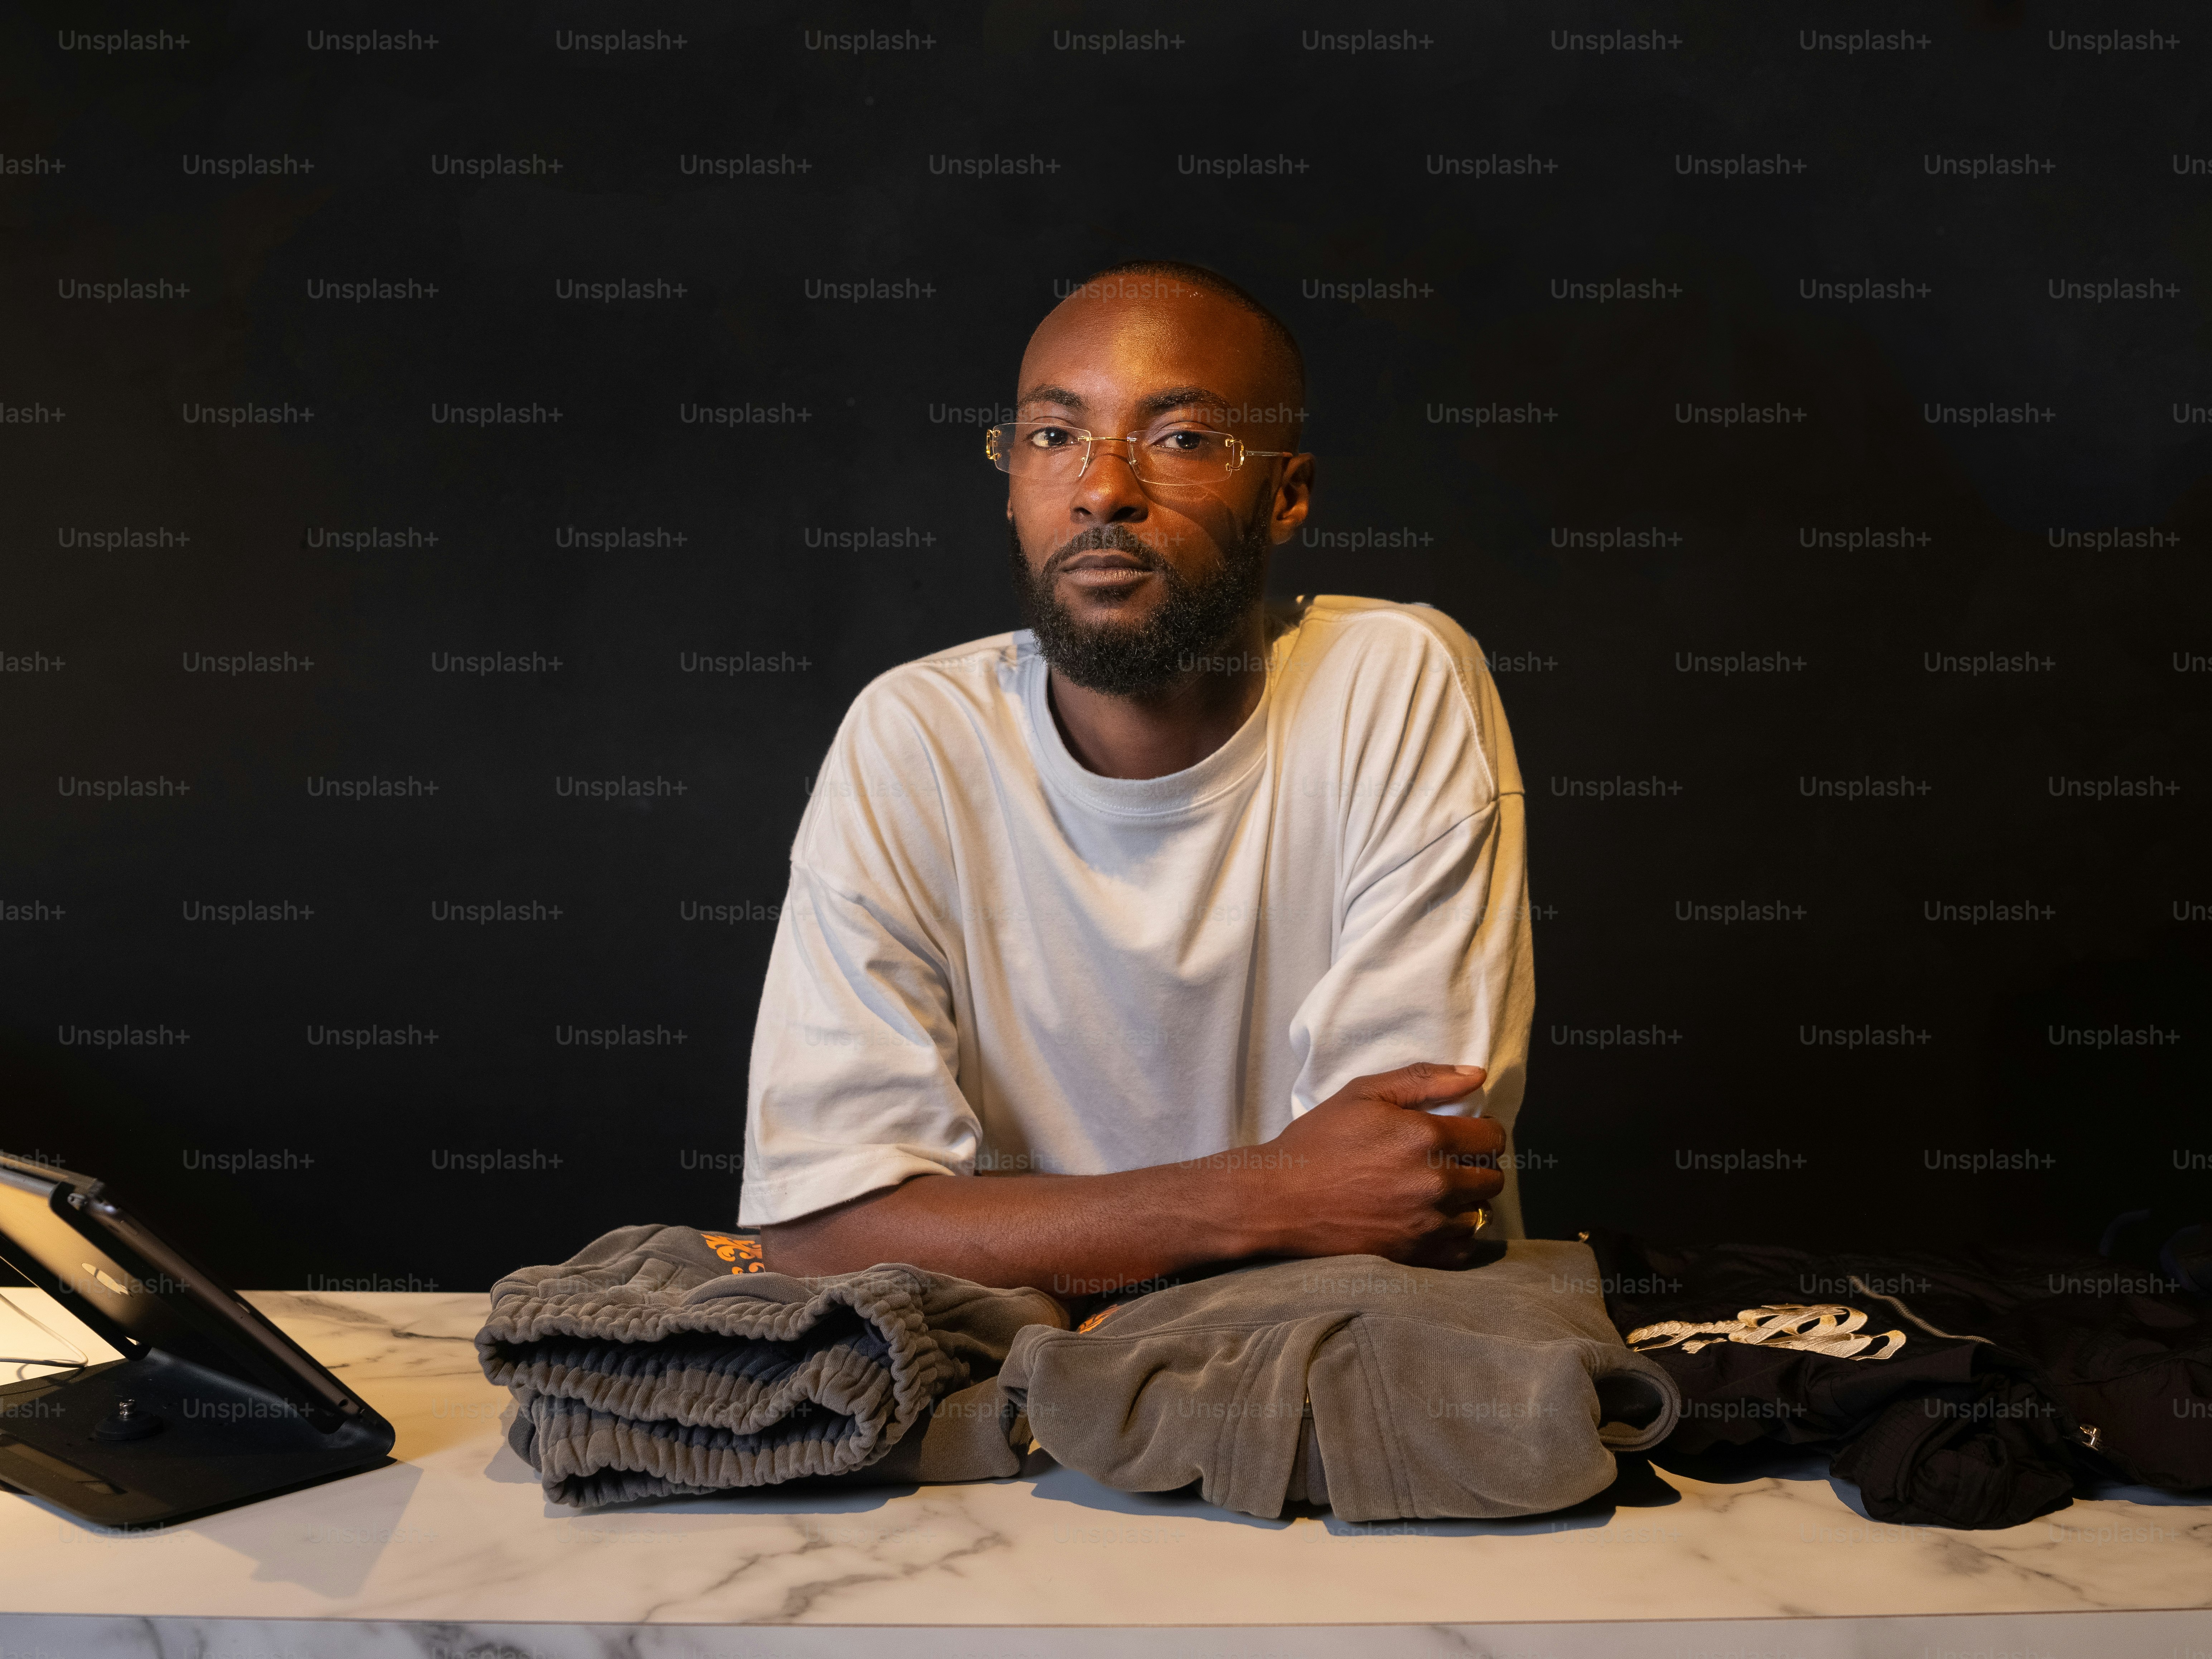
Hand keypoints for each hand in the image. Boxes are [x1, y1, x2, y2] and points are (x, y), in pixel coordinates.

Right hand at [1247, 1062, 1504, 1266]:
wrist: (1280, 1199)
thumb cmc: (1319, 1140)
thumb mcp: (1364, 1093)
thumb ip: (1424, 1079)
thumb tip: (1478, 1075)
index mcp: (1426, 1137)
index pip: (1491, 1137)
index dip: (1484, 1131)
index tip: (1468, 1133)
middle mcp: (1435, 1182)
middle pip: (1493, 1177)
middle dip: (1479, 1165)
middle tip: (1453, 1160)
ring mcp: (1427, 1223)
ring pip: (1480, 1212)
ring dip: (1469, 1200)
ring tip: (1442, 1190)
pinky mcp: (1415, 1254)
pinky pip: (1463, 1248)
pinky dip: (1457, 1234)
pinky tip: (1435, 1219)